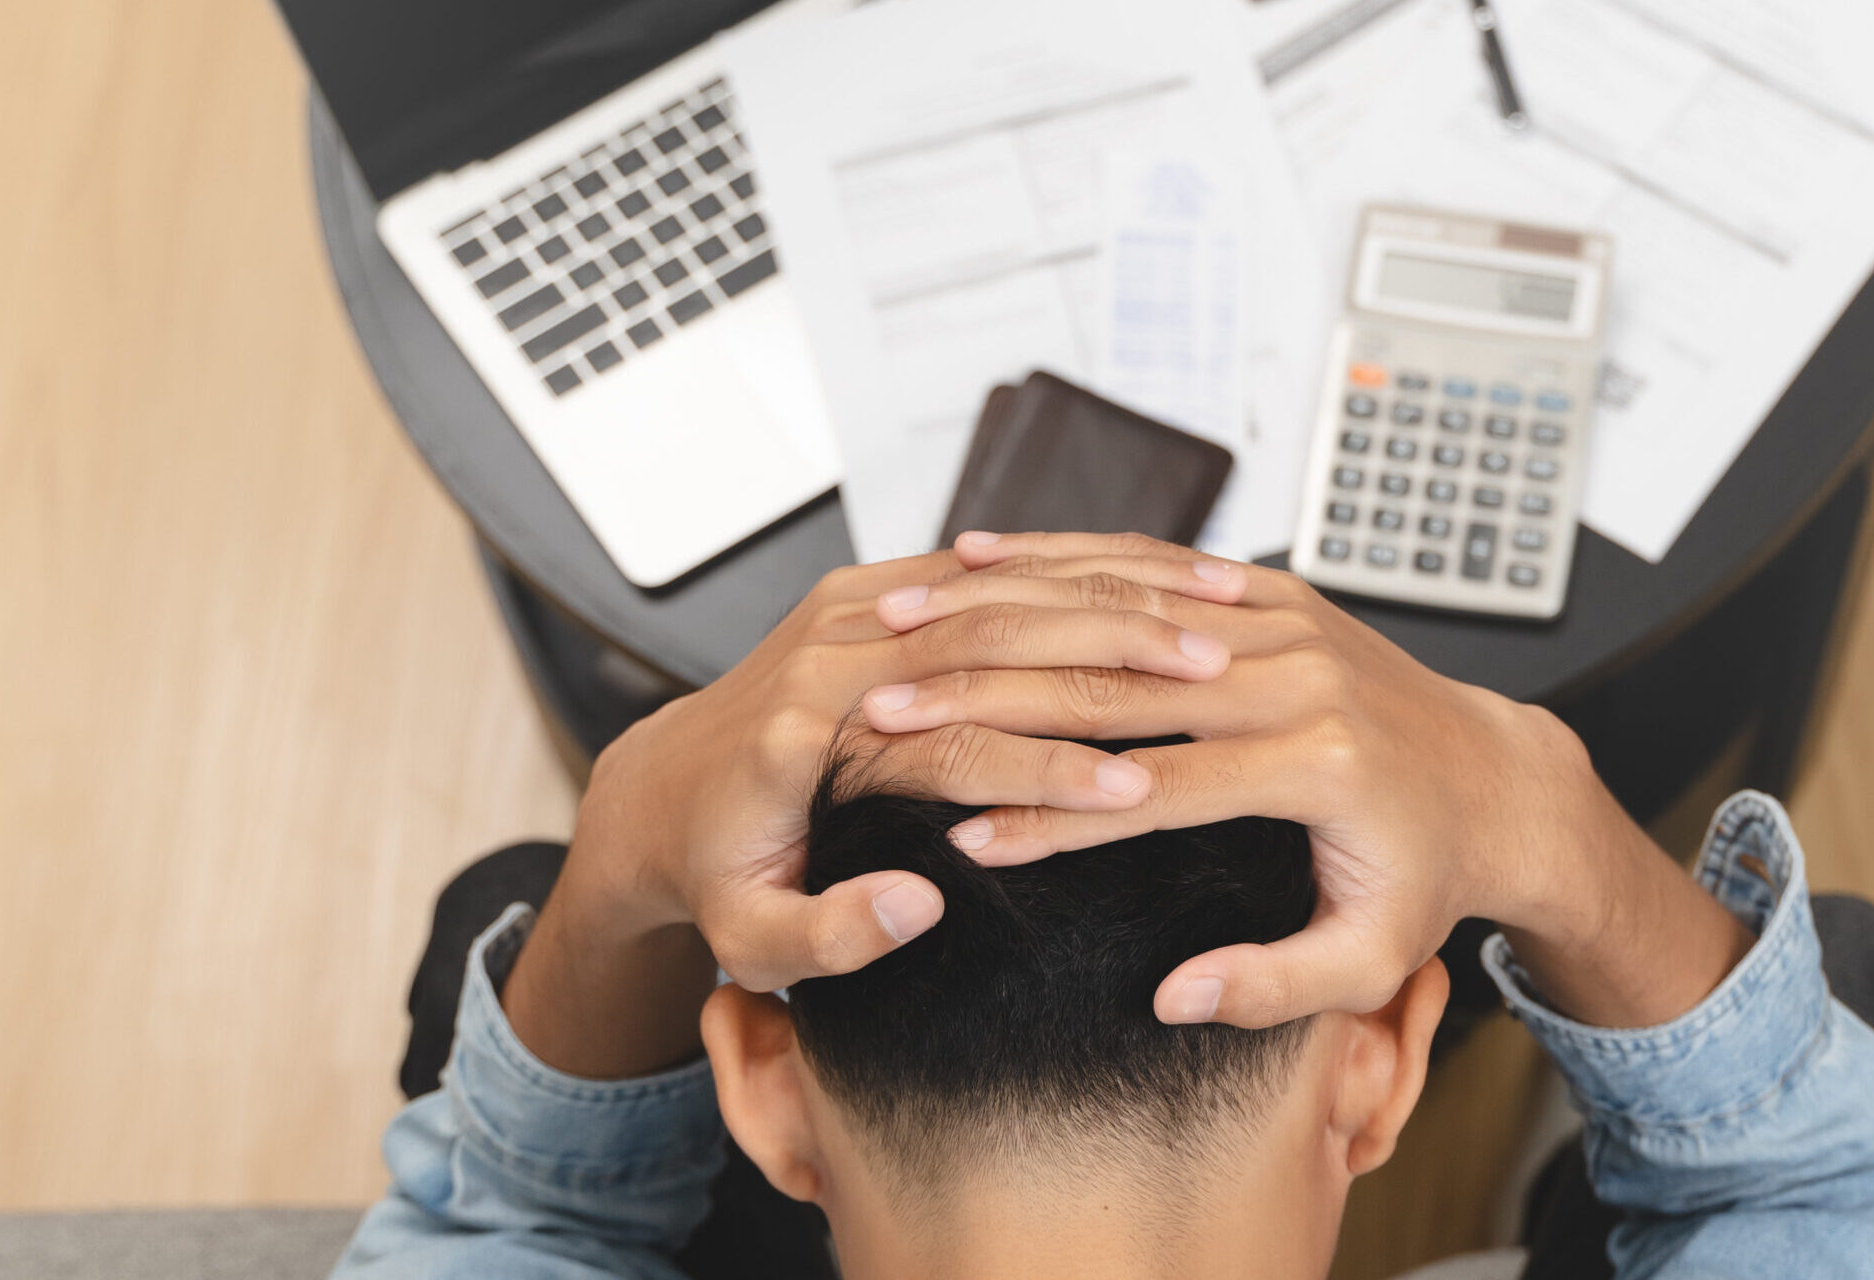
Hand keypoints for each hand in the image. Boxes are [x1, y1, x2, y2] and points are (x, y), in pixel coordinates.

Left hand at [502, 542, 1250, 1076]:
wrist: (661, 792)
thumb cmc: (717, 877)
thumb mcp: (754, 940)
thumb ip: (830, 934)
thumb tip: (920, 906)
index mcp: (802, 734)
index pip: (953, 743)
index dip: (1051, 767)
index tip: (1137, 791)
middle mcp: (826, 651)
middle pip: (994, 636)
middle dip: (1110, 659)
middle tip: (1212, 681)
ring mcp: (848, 609)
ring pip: (1004, 585)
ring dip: (1111, 603)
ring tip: (1209, 628)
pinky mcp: (870, 593)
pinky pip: (989, 568)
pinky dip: (1076, 575)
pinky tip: (1153, 588)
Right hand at [861, 532, 1750, 1030]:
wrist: (1494, 779)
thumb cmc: (1424, 876)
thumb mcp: (1369, 959)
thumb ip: (1273, 985)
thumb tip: (1173, 997)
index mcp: (1320, 765)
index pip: (1158, 791)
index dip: (1056, 818)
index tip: (966, 839)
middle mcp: (1303, 676)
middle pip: (1118, 686)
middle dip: (993, 703)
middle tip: (889, 719)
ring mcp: (1288, 620)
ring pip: (1121, 605)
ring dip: (1006, 617)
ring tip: (903, 625)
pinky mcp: (1273, 591)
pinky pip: (1155, 565)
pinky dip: (1065, 562)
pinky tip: (982, 558)